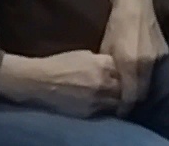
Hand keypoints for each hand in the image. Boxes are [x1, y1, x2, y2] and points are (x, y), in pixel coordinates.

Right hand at [0, 50, 121, 117]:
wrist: (40, 81)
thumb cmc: (60, 64)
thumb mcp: (85, 55)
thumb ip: (103, 61)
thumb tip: (115, 66)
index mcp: (103, 64)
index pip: (127, 69)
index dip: (127, 72)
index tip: (128, 73)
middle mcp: (103, 82)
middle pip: (126, 88)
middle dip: (126, 87)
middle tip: (126, 88)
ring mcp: (97, 99)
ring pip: (118, 102)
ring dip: (118, 100)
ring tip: (117, 98)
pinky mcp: (89, 112)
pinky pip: (104, 111)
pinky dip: (106, 107)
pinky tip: (103, 103)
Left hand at [99, 0, 168, 112]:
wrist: (135, 2)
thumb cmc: (115, 24)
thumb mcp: (106, 48)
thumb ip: (110, 69)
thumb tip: (111, 86)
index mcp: (130, 62)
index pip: (130, 95)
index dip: (125, 106)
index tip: (120, 111)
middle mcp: (147, 62)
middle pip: (143, 90)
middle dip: (134, 97)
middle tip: (125, 100)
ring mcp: (159, 56)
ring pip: (151, 78)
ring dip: (142, 83)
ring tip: (132, 83)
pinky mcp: (165, 50)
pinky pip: (156, 67)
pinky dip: (148, 70)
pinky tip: (141, 66)